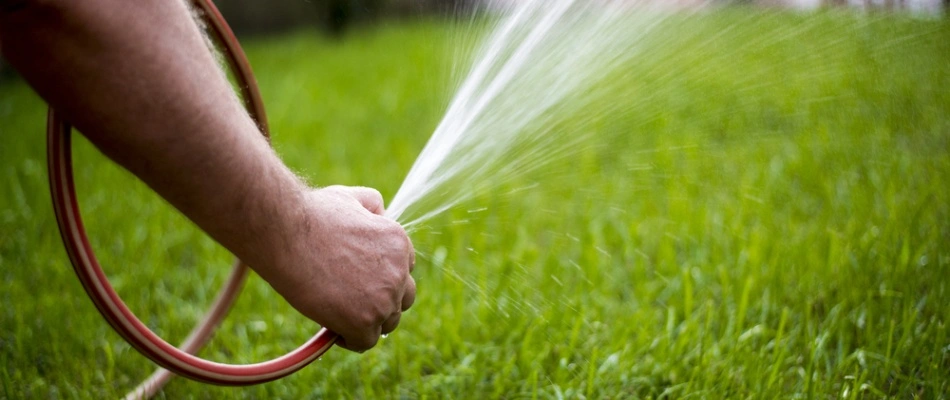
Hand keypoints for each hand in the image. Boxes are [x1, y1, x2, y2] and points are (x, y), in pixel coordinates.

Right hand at [262, 185, 415, 351]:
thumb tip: (381, 212)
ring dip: (366, 320)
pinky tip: (331, 326)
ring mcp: (384, 298)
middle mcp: (399, 271)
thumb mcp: (351, 197)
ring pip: (386, 323)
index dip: (382, 278)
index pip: (405, 271)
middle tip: (351, 299)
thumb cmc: (312, 214)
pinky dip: (349, 339)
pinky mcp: (364, 321)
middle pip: (402, 300)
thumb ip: (372, 204)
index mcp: (399, 243)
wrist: (287, 232)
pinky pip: (365, 342)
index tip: (361, 281)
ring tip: (339, 312)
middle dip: (380, 301)